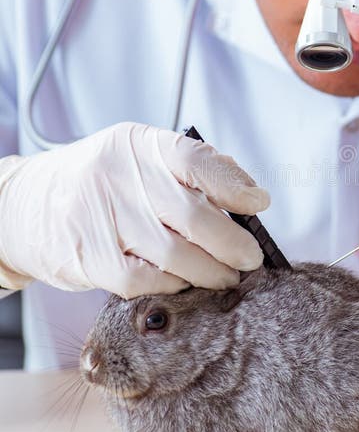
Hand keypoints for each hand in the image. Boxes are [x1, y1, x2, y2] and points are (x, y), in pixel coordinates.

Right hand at [0, 122, 269, 297]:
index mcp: (137, 145)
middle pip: (192, 215)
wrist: (26, 207)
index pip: (194, 160)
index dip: (233, 185)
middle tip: (250, 258)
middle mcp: (118, 177)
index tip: (259, 204)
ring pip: (174, 254)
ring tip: (226, 277)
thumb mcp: (137, 157)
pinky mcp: (90, 259)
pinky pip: (146, 281)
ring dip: (211, 272)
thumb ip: (190, 169)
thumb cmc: (99, 184)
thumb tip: (248, 192)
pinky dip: (174, 286)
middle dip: (232, 242)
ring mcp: (102, 219)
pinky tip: (185, 283)